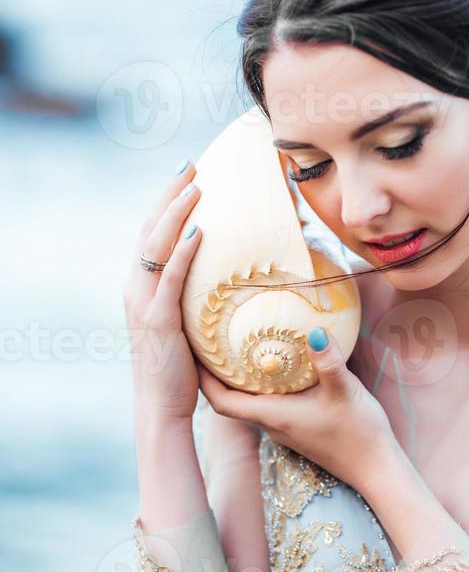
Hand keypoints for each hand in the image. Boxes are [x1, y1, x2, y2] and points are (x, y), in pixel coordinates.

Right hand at [122, 159, 203, 423]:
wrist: (162, 405)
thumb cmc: (181, 368)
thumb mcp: (187, 324)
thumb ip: (197, 297)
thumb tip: (230, 277)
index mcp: (142, 287)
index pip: (152, 234)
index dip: (167, 202)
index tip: (188, 176)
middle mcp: (136, 289)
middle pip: (150, 229)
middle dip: (170, 195)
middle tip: (191, 166)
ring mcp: (144, 303)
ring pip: (157, 246)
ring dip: (176, 212)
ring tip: (196, 186)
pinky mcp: (158, 320)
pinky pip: (170, 278)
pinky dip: (183, 252)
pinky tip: (200, 231)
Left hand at [195, 327, 397, 490]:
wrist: (376, 468)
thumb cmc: (359, 434)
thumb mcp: (345, 391)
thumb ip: (329, 361)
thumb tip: (316, 330)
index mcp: (274, 416)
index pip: (222, 403)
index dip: (203, 381)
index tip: (193, 355)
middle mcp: (273, 424)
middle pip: (231, 400)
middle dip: (216, 375)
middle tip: (210, 343)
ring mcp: (285, 428)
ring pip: (251, 402)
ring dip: (240, 380)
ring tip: (236, 348)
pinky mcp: (299, 428)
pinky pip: (270, 404)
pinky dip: (263, 385)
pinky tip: (276, 366)